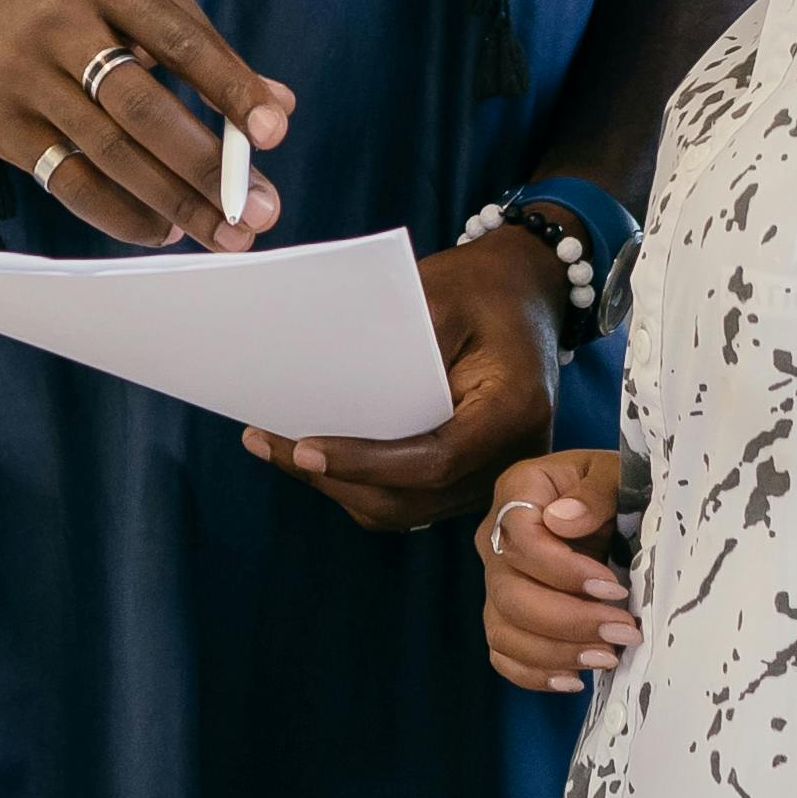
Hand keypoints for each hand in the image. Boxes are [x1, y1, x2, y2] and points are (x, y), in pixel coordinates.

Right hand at [0, 0, 292, 249]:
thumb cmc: (67, 0)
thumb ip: (203, 44)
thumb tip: (276, 107)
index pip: (177, 39)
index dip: (228, 87)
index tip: (273, 132)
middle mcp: (59, 27)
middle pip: (141, 106)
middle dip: (205, 164)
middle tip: (257, 210)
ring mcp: (23, 80)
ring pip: (106, 153)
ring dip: (171, 201)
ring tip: (219, 232)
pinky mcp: (0, 127)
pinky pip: (67, 181)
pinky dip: (119, 213)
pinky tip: (160, 229)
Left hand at [242, 228, 570, 530]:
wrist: (526, 292)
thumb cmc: (482, 287)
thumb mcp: (441, 295)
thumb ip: (397, 343)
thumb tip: (328, 386)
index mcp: (515, 410)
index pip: (435, 460)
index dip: (366, 463)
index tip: (304, 448)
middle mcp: (512, 456)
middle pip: (413, 499)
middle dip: (336, 480)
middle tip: (270, 445)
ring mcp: (493, 474)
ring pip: (407, 509)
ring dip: (340, 486)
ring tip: (276, 448)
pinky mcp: (470, 476)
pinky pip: (411, 498)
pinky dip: (361, 483)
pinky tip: (314, 454)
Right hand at [472, 449, 637, 689]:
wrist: (614, 506)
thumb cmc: (617, 486)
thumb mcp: (617, 473)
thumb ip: (597, 490)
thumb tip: (564, 521)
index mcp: (518, 494)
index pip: (521, 541)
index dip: (563, 572)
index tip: (614, 588)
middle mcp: (496, 539)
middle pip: (509, 593)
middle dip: (568, 621)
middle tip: (624, 632)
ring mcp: (496, 580)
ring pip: (502, 630)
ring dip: (555, 653)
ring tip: (607, 658)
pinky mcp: (506, 614)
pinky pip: (503, 653)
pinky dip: (533, 674)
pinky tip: (575, 678)